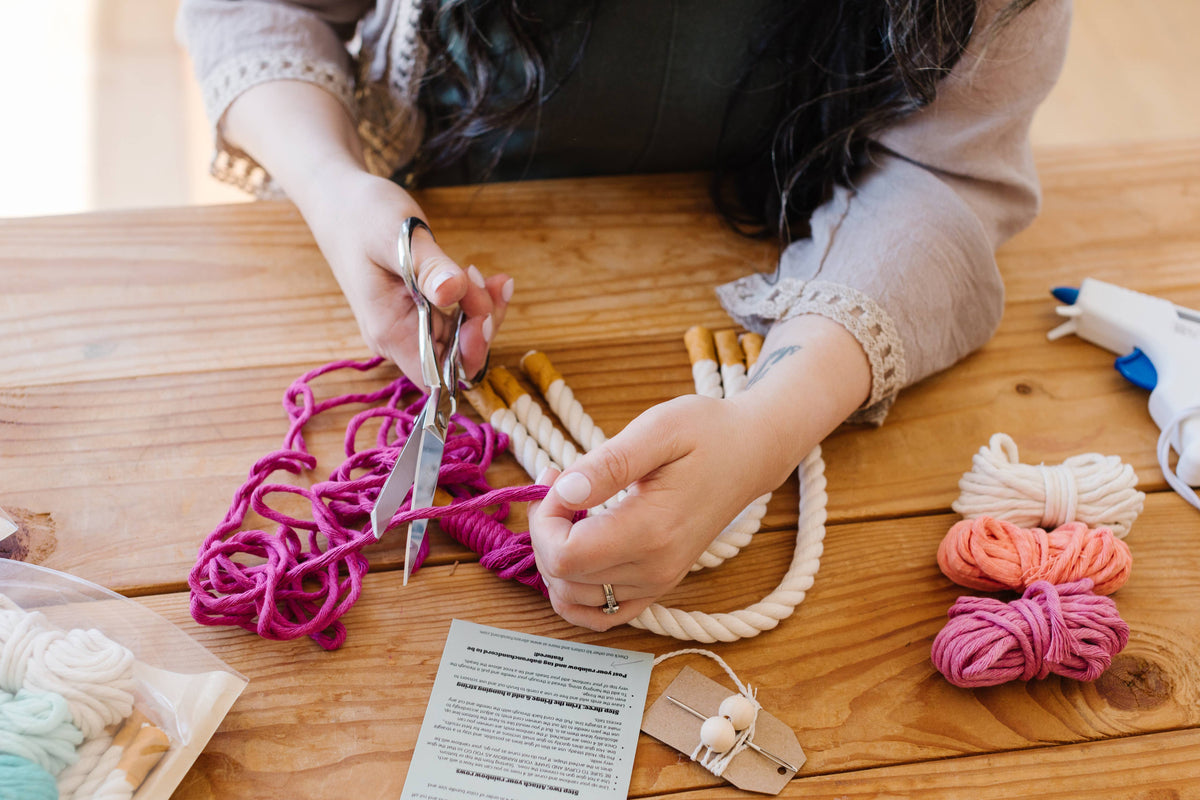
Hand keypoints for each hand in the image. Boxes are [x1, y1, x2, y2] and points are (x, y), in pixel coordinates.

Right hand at [301, 167, 511, 382]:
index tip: (481, 318)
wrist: (339, 201)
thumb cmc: (361, 216)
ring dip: (484, 312)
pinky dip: (479, 302)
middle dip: (482, 327)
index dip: (467, 357)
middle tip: (487, 283)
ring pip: (462, 341)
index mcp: (389, 330)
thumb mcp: (397, 236)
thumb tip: (454, 292)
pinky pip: (458, 320)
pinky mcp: (420, 312)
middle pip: (456, 359)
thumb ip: (428, 268)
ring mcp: (410, 326)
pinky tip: (491, 279)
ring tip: (491, 277)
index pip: (436, 375)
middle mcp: (399, 338)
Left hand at [528, 394, 793, 630]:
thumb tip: (565, 491)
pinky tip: (577, 550)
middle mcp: (654, 569)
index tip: (558, 478)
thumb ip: (609, 464)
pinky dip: (573, 591)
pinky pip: (600, 614)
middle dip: (545, 530)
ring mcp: (656, 583)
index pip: (565, 554)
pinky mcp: (656, 586)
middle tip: (559, 483)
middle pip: (562, 577)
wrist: (750, 454)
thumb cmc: (707, 433)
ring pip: (572, 598)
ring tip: (569, 510)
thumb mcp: (659, 429)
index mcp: (651, 531)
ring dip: (554, 557)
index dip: (545, 518)